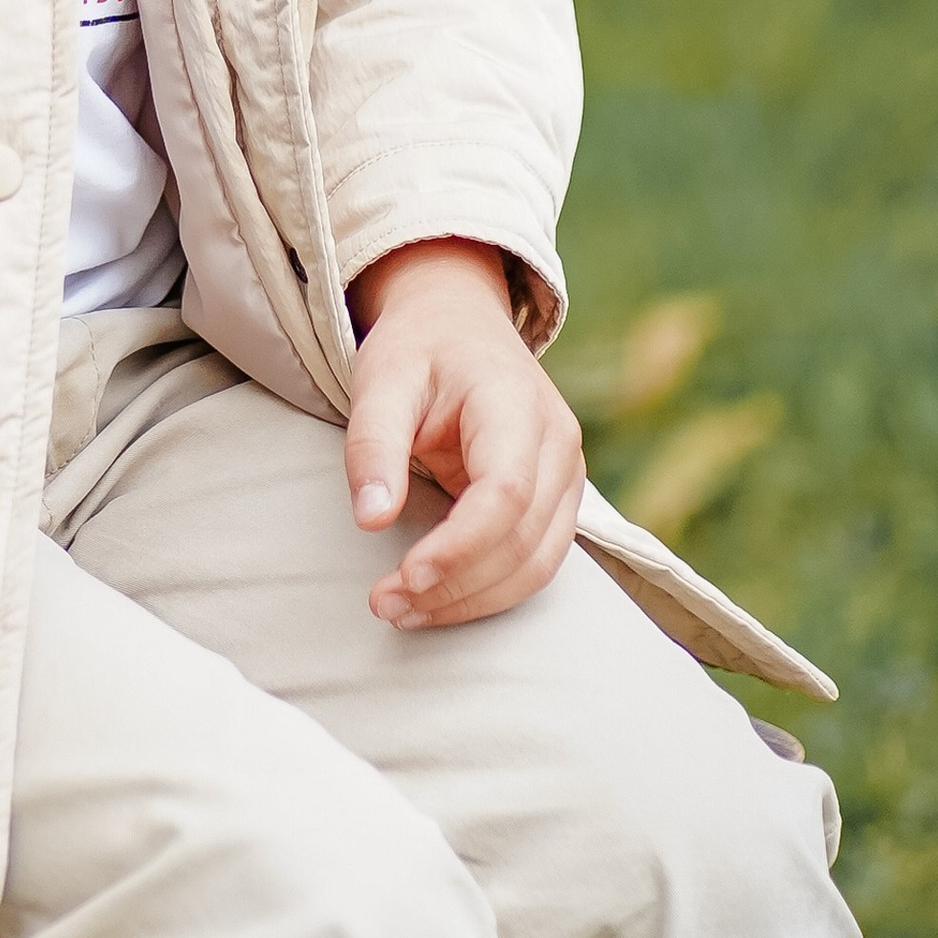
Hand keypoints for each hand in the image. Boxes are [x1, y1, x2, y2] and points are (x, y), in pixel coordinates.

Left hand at [343, 241, 583, 632]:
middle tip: (384, 606)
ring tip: (402, 612)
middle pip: (523, 539)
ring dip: (472, 600)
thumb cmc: (419, 350)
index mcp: (516, 403)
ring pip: (538, 564)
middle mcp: (558, 443)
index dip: (460, 546)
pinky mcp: (556, 501)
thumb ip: (373, 445)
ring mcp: (567, 475)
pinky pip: (535, 561)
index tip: (404, 576)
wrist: (460, 325)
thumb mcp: (381, 381)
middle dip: (455, 585)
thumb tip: (371, 520)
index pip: (506, 492)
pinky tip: (435, 601)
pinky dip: (487, 591)